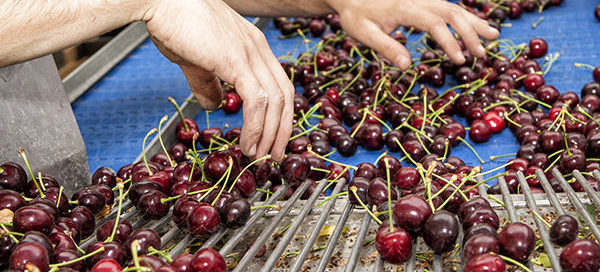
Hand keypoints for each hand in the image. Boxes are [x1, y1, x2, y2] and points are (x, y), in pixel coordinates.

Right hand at [143, 0, 293, 160]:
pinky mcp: (236, 60)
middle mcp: (258, 48)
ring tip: (257, 155)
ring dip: (269, 134)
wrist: (159, 0)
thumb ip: (207, 83)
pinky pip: (256, 101)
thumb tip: (214, 105)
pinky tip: (247, 142)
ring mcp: (250, 53)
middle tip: (273, 154)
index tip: (272, 136)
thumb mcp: (195, 61)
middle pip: (285, 95)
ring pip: (275, 102)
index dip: (280, 114)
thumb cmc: (173, 23)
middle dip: (282, 129)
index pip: (279, 85)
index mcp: (253, 46)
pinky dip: (256, 126)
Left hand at [326, 0, 499, 68]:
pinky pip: (447, 7)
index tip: (459, 60)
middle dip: (469, 32)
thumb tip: (407, 66)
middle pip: (450, 12)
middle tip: (482, 53)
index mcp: (404, 8)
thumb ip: (386, 47)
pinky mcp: (422, 2)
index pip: (434, 23)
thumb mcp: (364, 33)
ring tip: (493, 36)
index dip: (449, 41)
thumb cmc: (355, 17)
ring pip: (452, 7)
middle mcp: (417, 0)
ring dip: (473, 22)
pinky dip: (464, 18)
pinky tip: (476, 27)